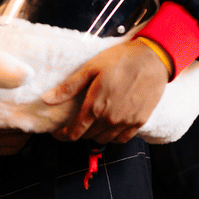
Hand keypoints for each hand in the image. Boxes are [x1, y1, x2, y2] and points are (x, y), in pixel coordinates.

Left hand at [45, 40, 168, 143]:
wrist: (152, 59)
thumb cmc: (120, 60)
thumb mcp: (90, 68)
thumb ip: (68, 87)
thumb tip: (46, 99)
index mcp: (95, 106)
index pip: (74, 132)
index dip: (63, 135)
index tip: (58, 132)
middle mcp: (110, 119)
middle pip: (87, 136)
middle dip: (78, 131)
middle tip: (76, 121)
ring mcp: (126, 122)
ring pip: (103, 140)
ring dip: (94, 134)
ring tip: (92, 122)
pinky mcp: (140, 122)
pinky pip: (121, 139)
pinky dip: (112, 137)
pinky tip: (109, 126)